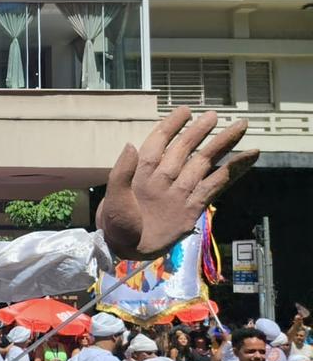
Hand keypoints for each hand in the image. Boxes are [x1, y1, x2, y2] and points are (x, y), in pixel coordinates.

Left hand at [96, 107, 256, 259]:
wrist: (125, 249)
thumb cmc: (115, 223)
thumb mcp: (112, 197)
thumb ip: (122, 172)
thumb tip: (131, 144)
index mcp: (143, 172)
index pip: (158, 142)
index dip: (171, 126)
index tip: (185, 111)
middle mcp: (165, 177)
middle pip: (186, 149)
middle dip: (200, 131)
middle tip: (216, 115)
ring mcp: (180, 191)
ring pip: (204, 163)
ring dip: (221, 145)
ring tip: (240, 126)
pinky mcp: (193, 207)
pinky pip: (216, 185)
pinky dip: (232, 171)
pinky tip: (248, 158)